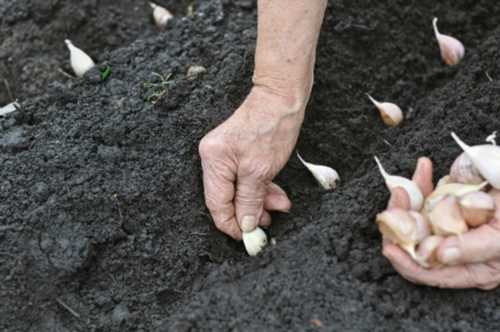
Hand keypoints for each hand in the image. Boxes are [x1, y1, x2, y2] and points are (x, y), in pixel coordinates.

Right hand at [199, 86, 305, 238]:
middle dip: (249, 212)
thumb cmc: (272, 127)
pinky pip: (245, 178)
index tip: (249, 238)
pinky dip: (261, 187)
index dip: (232, 224)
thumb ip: (250, 200)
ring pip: (239, 189)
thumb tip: (245, 225)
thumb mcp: (261, 170)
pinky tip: (276, 194)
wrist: (282, 97)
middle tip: (269, 223)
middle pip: (227, 198)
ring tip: (280, 206)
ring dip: (260, 200)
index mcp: (213, 161)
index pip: (216, 204)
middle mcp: (213, 158)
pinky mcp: (237, 152)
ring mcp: (225, 154)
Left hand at [382, 158, 499, 288]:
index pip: (429, 272)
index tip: (389, 246)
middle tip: (398, 198)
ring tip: (410, 180)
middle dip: (400, 220)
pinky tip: (425, 166)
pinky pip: (428, 194)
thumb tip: (441, 255)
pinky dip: (424, 180)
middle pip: (414, 241)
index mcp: (470, 267)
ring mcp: (449, 224)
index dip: (406, 262)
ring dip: (409, 196)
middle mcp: (454, 249)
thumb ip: (476, 248)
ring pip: (415, 215)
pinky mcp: (450, 202)